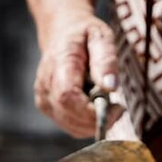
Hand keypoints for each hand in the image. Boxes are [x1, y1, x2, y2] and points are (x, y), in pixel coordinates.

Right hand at [33, 14, 118, 137]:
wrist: (62, 34)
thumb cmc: (85, 35)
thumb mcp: (101, 37)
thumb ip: (106, 60)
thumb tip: (110, 86)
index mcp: (59, 63)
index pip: (67, 96)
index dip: (91, 111)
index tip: (117, 107)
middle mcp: (46, 84)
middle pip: (70, 115)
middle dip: (98, 119)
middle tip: (118, 108)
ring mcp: (44, 98)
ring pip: (71, 126)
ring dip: (94, 123)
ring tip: (108, 104)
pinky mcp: (47, 108)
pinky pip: (70, 127)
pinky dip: (87, 124)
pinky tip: (95, 108)